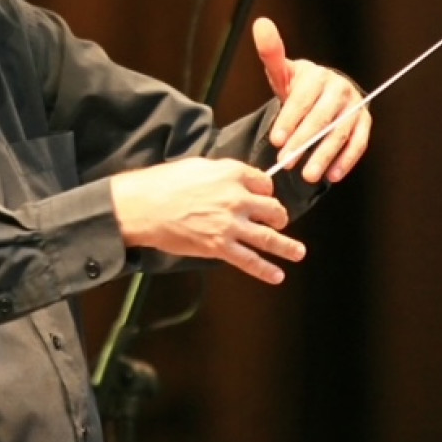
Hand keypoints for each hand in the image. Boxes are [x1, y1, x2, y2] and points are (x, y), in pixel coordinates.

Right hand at [111, 156, 305, 284]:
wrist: (143, 206)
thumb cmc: (163, 183)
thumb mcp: (196, 166)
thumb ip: (221, 172)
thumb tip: (232, 180)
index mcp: (231, 174)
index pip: (263, 181)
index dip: (265, 188)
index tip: (264, 194)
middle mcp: (237, 198)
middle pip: (272, 208)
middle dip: (278, 215)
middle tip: (278, 220)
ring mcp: (230, 225)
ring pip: (268, 237)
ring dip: (287, 246)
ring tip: (298, 252)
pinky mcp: (219, 247)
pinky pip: (250, 261)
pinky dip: (265, 270)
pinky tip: (277, 275)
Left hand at [252, 16, 370, 182]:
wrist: (319, 93)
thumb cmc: (296, 85)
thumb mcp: (281, 72)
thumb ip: (271, 53)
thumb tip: (261, 23)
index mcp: (317, 75)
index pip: (302, 99)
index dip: (289, 120)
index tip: (276, 140)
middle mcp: (339, 88)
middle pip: (321, 118)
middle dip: (303, 142)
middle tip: (286, 162)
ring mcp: (355, 105)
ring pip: (340, 132)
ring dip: (325, 155)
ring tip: (308, 176)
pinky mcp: (364, 121)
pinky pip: (359, 142)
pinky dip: (346, 160)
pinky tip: (332, 175)